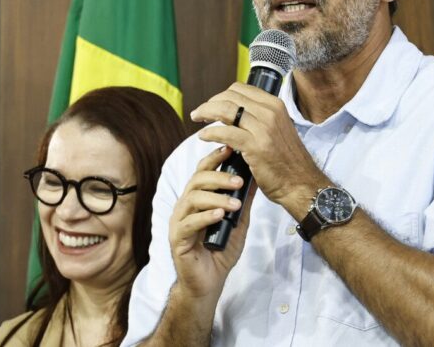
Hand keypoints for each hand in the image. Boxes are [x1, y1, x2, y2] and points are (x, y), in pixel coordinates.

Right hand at [168, 145, 256, 301]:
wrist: (209, 283)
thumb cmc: (221, 251)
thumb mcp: (238, 223)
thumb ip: (243, 202)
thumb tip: (256, 179)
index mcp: (196, 199)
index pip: (202, 172)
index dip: (214, 158)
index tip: (231, 150)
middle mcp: (185, 206)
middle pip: (196, 181)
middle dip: (219, 177)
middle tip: (239, 181)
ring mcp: (179, 222)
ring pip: (192, 198)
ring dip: (216, 198)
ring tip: (234, 204)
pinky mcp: (177, 239)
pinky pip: (189, 222)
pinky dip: (206, 216)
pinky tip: (220, 215)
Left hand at [191, 83, 325, 214]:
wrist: (302, 184)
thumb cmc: (287, 161)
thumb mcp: (277, 130)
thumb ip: (259, 119)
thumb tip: (234, 114)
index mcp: (275, 105)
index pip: (240, 89)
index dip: (221, 95)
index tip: (211, 104)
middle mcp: (270, 112)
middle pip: (229, 97)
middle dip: (210, 103)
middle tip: (199, 113)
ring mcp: (263, 128)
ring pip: (225, 110)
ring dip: (206, 113)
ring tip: (197, 119)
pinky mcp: (255, 146)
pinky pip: (225, 132)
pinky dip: (210, 132)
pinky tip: (203, 136)